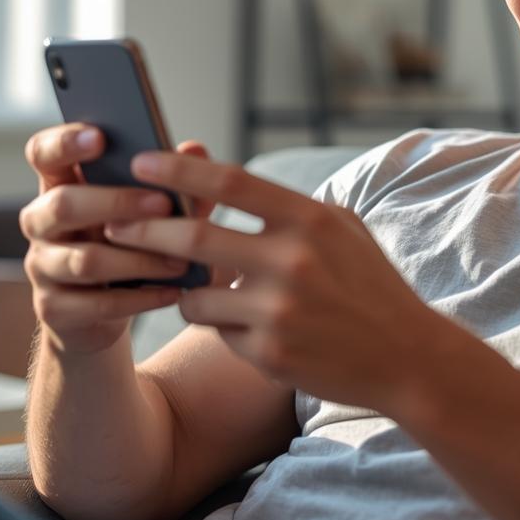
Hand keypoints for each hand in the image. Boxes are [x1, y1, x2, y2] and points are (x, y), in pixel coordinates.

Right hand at [19, 124, 222, 355]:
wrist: (105, 312)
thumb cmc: (128, 245)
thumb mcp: (149, 211)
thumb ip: (172, 181)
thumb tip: (196, 149)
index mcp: (58, 185)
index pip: (42, 154)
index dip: (63, 143)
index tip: (100, 137)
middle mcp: (41, 222)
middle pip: (63, 205)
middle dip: (116, 203)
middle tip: (164, 205)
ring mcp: (42, 267)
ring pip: (85, 260)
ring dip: (138, 259)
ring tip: (180, 261)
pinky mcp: (53, 308)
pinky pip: (96, 303)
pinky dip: (140, 298)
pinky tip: (172, 292)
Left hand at [101, 151, 459, 412]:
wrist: (406, 357)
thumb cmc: (368, 284)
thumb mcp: (341, 229)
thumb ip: (285, 207)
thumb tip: (218, 181)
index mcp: (309, 220)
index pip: (229, 183)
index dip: (178, 171)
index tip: (141, 162)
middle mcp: (292, 262)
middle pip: (193, 240)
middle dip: (143, 231)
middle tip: (113, 223)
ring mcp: (278, 311)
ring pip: (195, 295)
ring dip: (183, 290)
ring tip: (195, 287)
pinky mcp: (269, 354)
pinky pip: (217, 332)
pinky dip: (219, 324)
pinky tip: (246, 325)